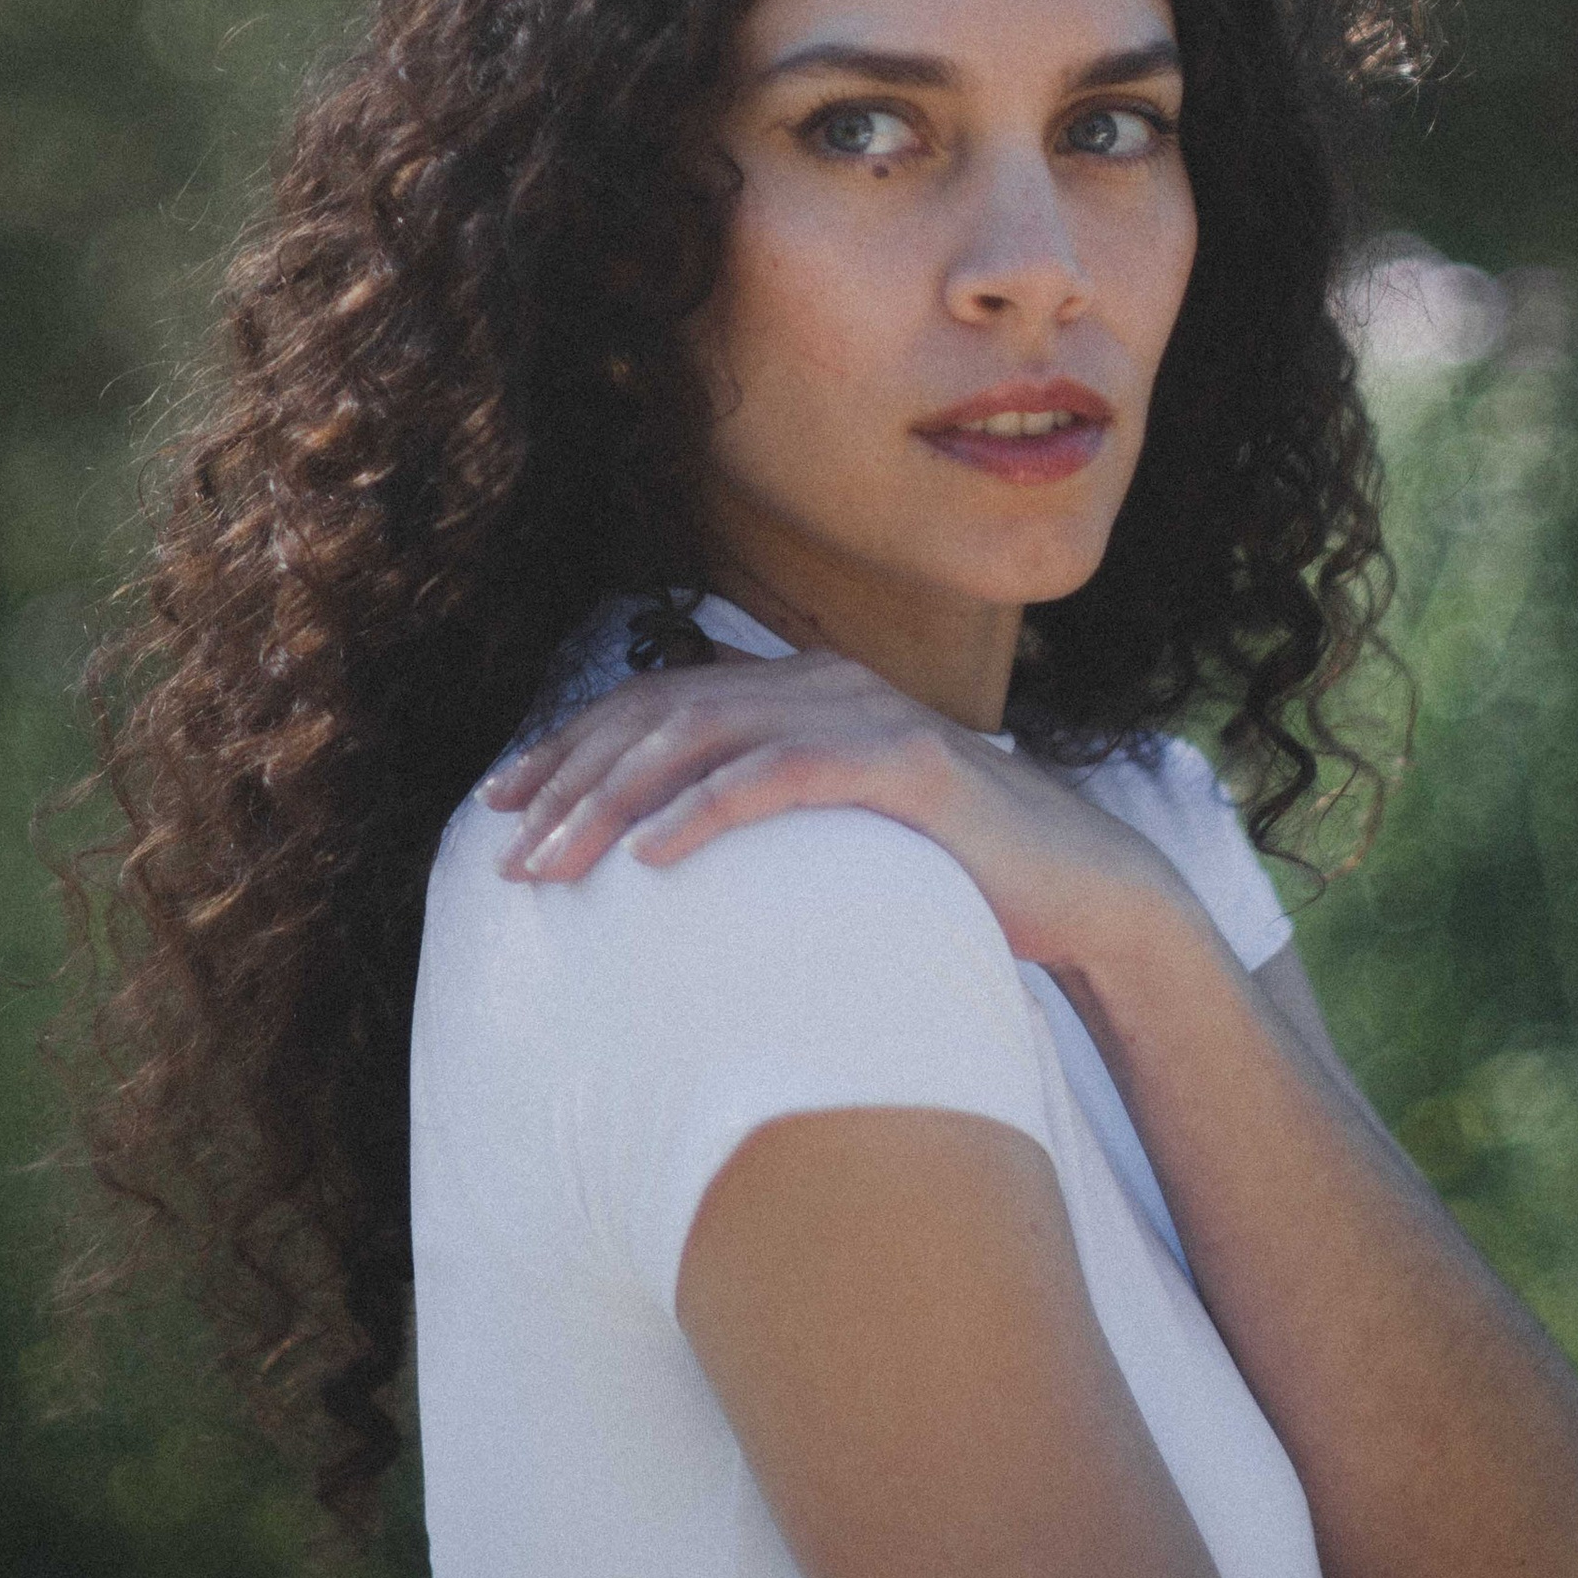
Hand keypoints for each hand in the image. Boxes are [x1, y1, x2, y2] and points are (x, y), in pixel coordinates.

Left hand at [480, 645, 1215, 983]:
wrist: (1078, 894)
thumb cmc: (942, 878)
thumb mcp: (829, 836)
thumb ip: (755, 820)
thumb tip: (646, 860)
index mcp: (796, 691)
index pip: (653, 704)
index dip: (569, 749)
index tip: (500, 807)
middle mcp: (821, 684)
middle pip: (661, 715)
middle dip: (572, 783)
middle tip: (510, 855)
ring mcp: (865, 715)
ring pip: (705, 738)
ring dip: (615, 800)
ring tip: (557, 861)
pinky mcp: (907, 764)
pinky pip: (782, 776)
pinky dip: (706, 811)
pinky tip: (652, 857)